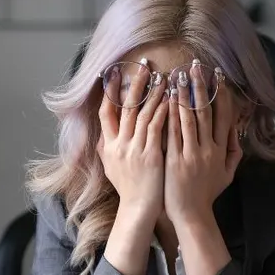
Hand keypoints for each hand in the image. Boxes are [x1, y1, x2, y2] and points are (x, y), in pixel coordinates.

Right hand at [98, 59, 168, 223]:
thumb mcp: (110, 168)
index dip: (109, 92)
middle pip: (125, 108)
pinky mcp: (151, 155)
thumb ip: (108, 148)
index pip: (105, 113)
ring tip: (161, 76)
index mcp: (109, 147)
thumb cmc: (129, 189)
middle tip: (143, 64)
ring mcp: (134, 150)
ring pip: (142, 114)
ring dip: (152, 93)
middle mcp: (119, 145)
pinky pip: (156, 127)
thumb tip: (104, 133)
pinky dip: (162, 111)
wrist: (139, 209)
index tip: (114, 74)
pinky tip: (170, 98)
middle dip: (134, 84)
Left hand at [165, 60, 243, 225]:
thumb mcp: (227, 174)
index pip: (223, 116)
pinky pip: (172, 133)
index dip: (221, 94)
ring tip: (179, 76)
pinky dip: (170, 115)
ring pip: (189, 119)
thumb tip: (236, 131)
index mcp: (222, 150)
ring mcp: (191, 154)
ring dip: (184, 95)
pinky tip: (166, 100)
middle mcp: (208, 149)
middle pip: (206, 112)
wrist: (191, 215)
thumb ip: (234, 152)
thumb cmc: (207, 194)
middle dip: (201, 87)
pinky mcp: (175, 160)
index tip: (217, 76)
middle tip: (196, 67)